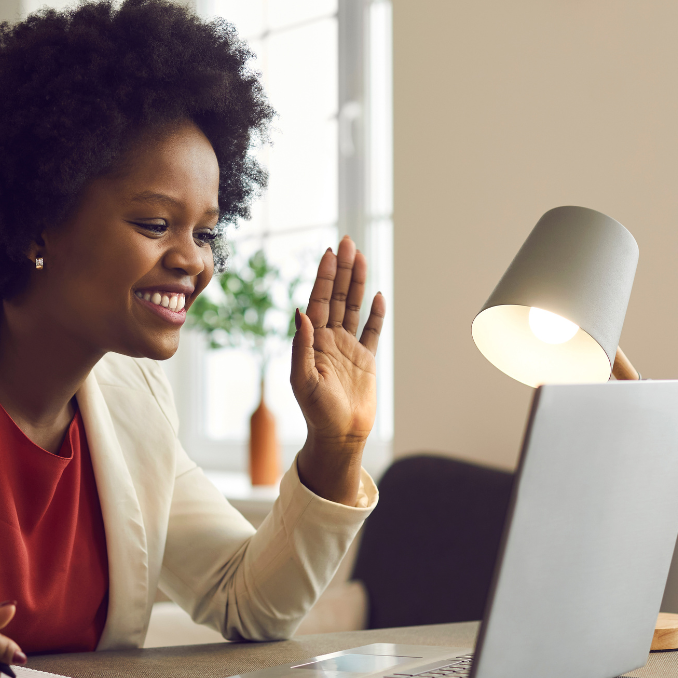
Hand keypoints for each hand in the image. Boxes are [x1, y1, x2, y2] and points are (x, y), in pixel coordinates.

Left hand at [291, 236, 385, 505]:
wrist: (339, 436)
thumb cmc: (316, 412)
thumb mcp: (303, 379)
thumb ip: (301, 346)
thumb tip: (300, 312)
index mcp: (313, 341)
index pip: (319, 301)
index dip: (324, 277)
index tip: (329, 253)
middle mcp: (329, 340)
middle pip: (338, 297)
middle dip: (341, 270)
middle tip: (347, 242)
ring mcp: (348, 348)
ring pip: (354, 307)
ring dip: (357, 283)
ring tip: (361, 256)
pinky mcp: (365, 360)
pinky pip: (372, 331)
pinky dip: (376, 314)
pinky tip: (378, 295)